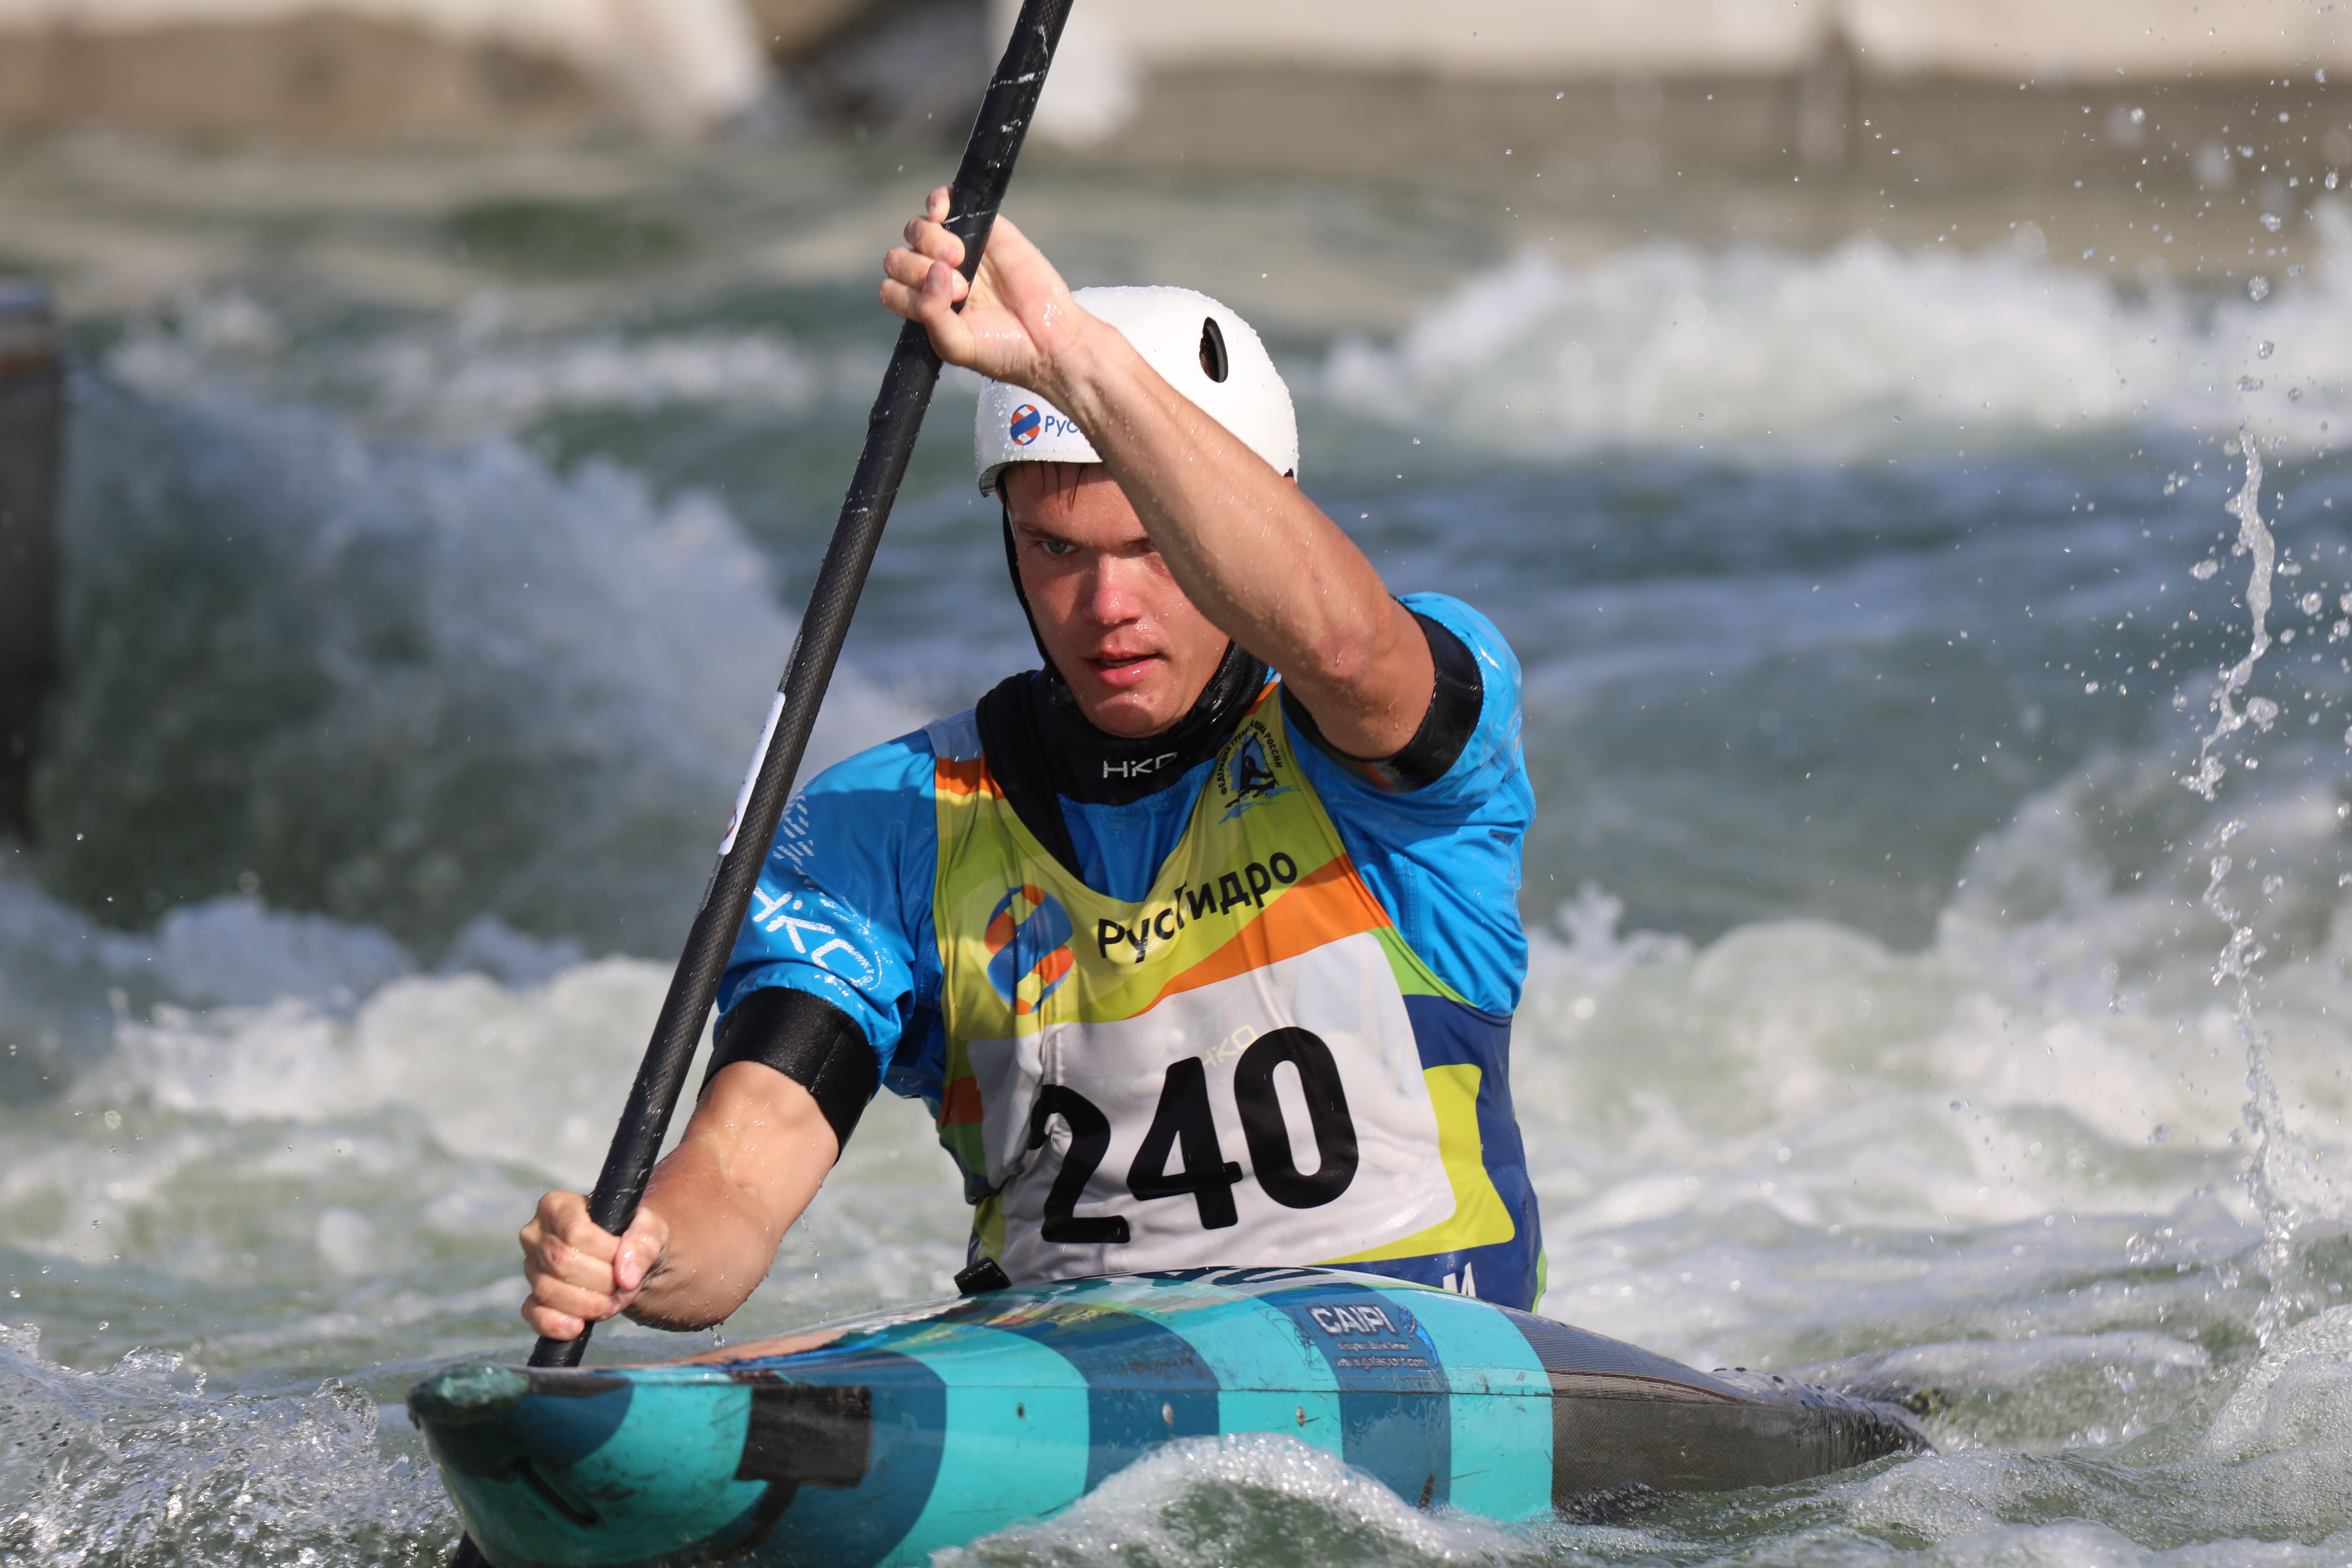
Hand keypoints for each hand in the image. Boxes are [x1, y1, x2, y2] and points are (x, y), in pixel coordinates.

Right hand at [518, 1190, 669, 1340]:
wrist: (627, 1262)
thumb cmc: (633, 1238)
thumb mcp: (650, 1230)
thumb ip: (643, 1242)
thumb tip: (626, 1277)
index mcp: (557, 1205)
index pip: (575, 1232)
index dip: (606, 1253)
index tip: (626, 1259)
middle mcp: (536, 1234)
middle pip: (563, 1263)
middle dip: (602, 1281)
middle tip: (625, 1286)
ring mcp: (531, 1267)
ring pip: (549, 1291)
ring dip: (588, 1304)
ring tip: (612, 1301)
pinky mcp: (532, 1297)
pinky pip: (535, 1314)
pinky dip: (557, 1324)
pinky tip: (579, 1326)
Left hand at [879, 186, 1096, 397]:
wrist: (1047, 337)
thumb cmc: (1002, 348)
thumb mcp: (956, 345)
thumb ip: (930, 315)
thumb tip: (933, 272)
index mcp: (925, 306)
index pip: (891, 289)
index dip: (909, 293)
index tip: (948, 305)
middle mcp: (935, 277)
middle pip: (898, 258)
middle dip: (920, 270)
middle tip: (963, 288)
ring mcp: (955, 250)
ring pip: (915, 229)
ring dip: (930, 241)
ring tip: (962, 258)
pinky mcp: (980, 227)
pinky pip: (942, 201)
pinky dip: (937, 201)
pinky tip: (942, 214)